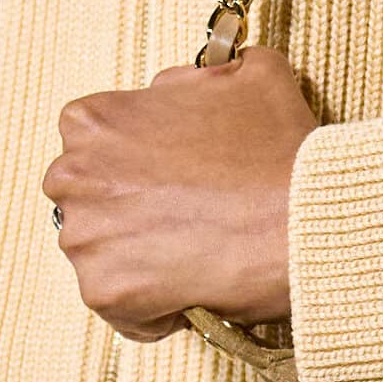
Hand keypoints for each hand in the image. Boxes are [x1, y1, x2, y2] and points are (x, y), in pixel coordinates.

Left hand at [42, 47, 318, 341]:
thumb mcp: (254, 75)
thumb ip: (206, 73)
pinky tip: (196, 288)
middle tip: (189, 214)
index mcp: (95, 121)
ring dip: (142, 256)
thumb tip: (191, 86)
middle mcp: (75, 175)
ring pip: (103, 253)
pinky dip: (154, 307)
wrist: (307, 217)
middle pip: (89, 198)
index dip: (140, 159)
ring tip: (198, 251)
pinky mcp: (105, 290)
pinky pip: (121, 307)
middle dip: (129, 209)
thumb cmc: (280, 148)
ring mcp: (85, 237)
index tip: (176, 173)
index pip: (94, 141)